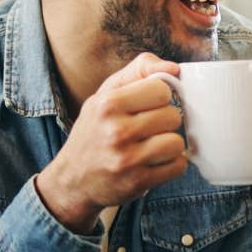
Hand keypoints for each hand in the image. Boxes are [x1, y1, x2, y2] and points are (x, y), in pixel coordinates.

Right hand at [36, 53, 187, 232]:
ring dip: (169, 145)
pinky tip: (154, 162)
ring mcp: (128, 159)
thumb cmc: (95, 131)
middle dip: (165, 122)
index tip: (148, 106)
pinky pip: (178, 166)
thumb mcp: (106, 94)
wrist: (72, 179)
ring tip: (151, 146)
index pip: (161, 90)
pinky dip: (171, 164)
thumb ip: (139, 71)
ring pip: (177, 142)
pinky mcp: (139, 182)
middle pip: (173, 116)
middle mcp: (116, 131)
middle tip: (148, 129)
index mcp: (107, 104)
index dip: (159, 97)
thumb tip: (175, 69)